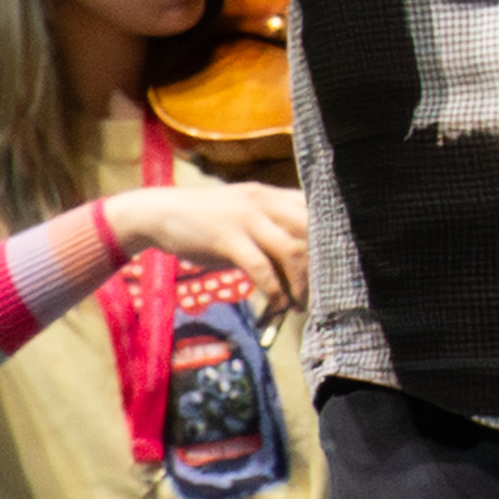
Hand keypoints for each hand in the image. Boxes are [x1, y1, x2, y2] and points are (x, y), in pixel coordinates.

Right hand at [114, 175, 314, 298]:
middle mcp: (265, 201)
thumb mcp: (246, 215)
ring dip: (301, 283)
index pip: (317, 211)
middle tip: (323, 291)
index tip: (340, 265)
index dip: (333, 239)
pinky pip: (261, 268)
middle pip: (313, 233)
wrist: (159, 213)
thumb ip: (274, 231)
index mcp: (274, 194)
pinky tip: (277, 304)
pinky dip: (275, 290)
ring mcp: (247, 219)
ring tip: (300, 303)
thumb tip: (305, 264)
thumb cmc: (208, 219)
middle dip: (323, 265)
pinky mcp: (227, 239)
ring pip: (292, 251)